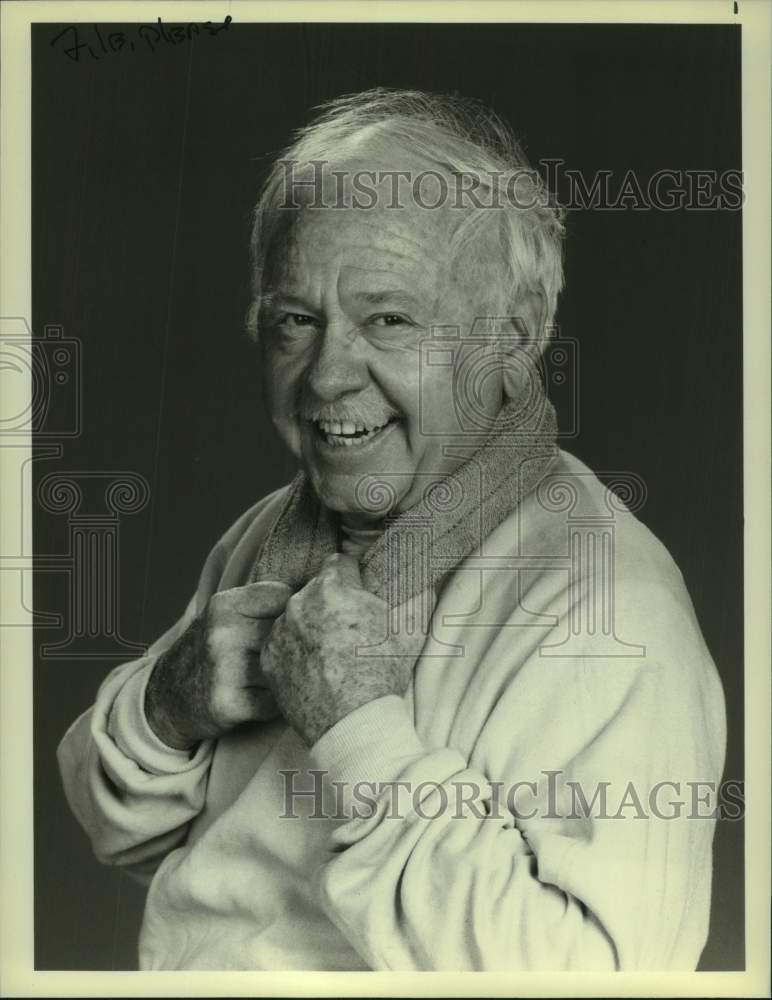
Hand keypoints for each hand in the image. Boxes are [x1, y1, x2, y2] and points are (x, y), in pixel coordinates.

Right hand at [145, 581, 291, 749]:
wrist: (169, 695)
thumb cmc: (213, 651)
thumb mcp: (227, 614)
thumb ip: (266, 601)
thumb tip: (323, 591)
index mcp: (225, 605)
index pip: (286, 596)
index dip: (295, 613)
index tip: (291, 624)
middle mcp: (222, 633)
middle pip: (287, 635)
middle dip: (296, 648)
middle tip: (294, 656)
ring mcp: (223, 668)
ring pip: (284, 669)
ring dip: (289, 677)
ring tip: (277, 677)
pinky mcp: (228, 704)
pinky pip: (276, 702)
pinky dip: (277, 704)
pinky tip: (264, 698)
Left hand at [260, 553, 417, 746]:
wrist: (353, 723)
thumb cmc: (383, 674)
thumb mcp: (410, 631)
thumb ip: (417, 598)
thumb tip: (426, 583)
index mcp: (332, 588)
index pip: (339, 564)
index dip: (354, 579)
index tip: (360, 597)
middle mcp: (298, 604)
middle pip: (315, 590)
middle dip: (331, 602)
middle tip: (349, 629)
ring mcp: (280, 632)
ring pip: (296, 616)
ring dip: (310, 626)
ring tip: (331, 653)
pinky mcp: (269, 659)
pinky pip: (282, 644)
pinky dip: (294, 651)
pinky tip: (314, 668)